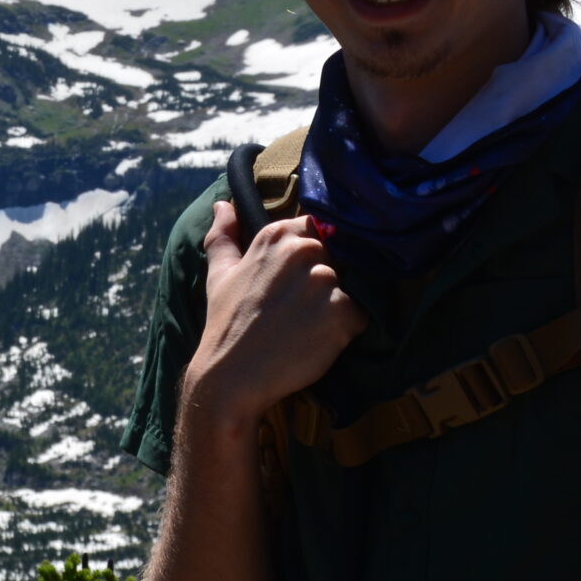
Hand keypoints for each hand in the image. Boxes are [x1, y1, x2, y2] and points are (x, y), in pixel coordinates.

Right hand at [184, 201, 362, 431]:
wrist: (231, 376)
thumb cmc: (226, 324)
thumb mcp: (220, 273)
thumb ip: (224, 235)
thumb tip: (223, 204)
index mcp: (277, 235)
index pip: (317, 232)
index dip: (312, 258)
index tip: (296, 283)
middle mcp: (304, 251)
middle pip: (338, 259)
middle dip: (326, 282)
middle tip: (297, 311)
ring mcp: (325, 280)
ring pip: (350, 287)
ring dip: (335, 307)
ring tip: (306, 329)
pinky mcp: (343, 312)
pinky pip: (360, 315)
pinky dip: (345, 330)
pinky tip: (317, 342)